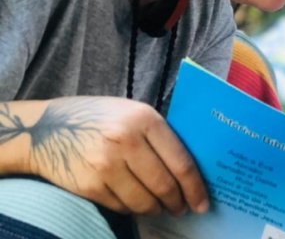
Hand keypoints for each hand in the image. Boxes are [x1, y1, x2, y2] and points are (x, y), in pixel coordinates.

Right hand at [25, 96, 207, 215]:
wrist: (44, 129)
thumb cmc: (97, 119)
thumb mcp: (132, 113)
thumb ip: (159, 135)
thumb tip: (191, 168)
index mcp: (144, 119)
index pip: (180, 161)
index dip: (195, 187)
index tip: (202, 202)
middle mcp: (126, 141)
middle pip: (164, 185)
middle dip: (178, 203)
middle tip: (183, 208)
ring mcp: (106, 165)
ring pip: (144, 201)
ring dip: (156, 209)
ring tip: (160, 208)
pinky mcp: (89, 185)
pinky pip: (122, 207)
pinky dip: (133, 209)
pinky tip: (135, 203)